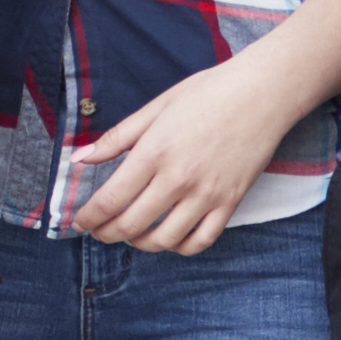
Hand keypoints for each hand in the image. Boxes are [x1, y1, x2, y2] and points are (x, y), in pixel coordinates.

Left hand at [60, 64, 307, 254]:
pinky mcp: (230, 202)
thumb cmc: (208, 93)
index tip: (79, 221)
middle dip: (106, 234)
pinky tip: (169, 237)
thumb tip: (78, 158)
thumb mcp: (156, 107)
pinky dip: (180, 247)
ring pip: (163, 240)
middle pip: (130, 225)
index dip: (89, 217)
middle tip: (98, 232)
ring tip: (131, 236)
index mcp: (154, 152)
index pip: (110, 199)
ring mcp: (206, 194)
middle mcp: (178, 178)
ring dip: (139, 244)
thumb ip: (116, 137)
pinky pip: (201, 241)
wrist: (262, 93)